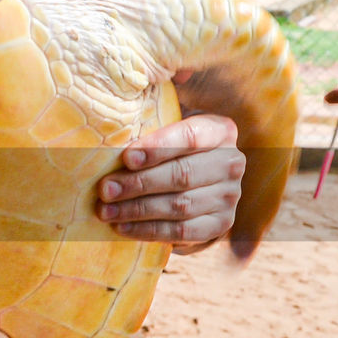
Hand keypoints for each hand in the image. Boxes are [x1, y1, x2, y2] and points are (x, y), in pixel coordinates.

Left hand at [95, 113, 244, 251]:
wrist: (197, 186)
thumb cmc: (171, 148)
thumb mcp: (170, 124)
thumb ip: (154, 115)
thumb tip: (124, 106)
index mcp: (220, 131)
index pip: (190, 136)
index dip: (158, 147)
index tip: (126, 158)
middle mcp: (232, 162)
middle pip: (182, 174)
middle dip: (139, 183)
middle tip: (105, 189)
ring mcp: (229, 196)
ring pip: (179, 205)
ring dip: (137, 210)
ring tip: (106, 211)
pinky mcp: (221, 224)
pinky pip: (182, 231)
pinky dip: (148, 231)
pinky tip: (122, 228)